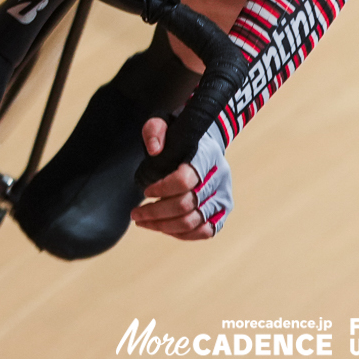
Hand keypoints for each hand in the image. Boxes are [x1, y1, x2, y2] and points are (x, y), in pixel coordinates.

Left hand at [130, 118, 229, 239]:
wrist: (205, 143)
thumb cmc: (180, 136)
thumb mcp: (164, 123)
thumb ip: (155, 130)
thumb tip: (154, 150)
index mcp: (207, 155)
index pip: (186, 179)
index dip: (162, 189)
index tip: (145, 190)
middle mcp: (220, 177)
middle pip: (187, 205)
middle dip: (156, 213)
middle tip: (135, 214)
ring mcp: (223, 196)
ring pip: (193, 222)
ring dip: (164, 227)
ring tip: (143, 222)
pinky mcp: (223, 210)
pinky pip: (204, 231)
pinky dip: (181, 234)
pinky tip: (163, 228)